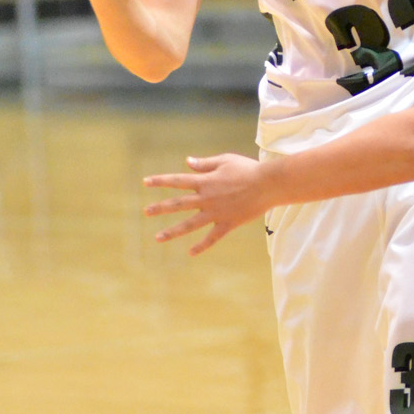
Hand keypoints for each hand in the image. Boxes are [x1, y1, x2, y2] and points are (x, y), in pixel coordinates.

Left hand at [143, 153, 269, 254]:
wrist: (268, 185)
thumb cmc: (248, 169)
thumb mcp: (225, 161)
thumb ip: (204, 164)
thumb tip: (187, 162)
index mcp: (205, 181)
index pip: (177, 181)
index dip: (160, 181)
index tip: (145, 183)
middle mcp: (207, 198)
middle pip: (178, 204)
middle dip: (160, 207)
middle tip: (146, 212)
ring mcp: (216, 213)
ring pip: (190, 224)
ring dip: (172, 231)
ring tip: (157, 238)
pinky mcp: (228, 224)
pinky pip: (212, 237)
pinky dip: (201, 246)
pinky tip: (190, 253)